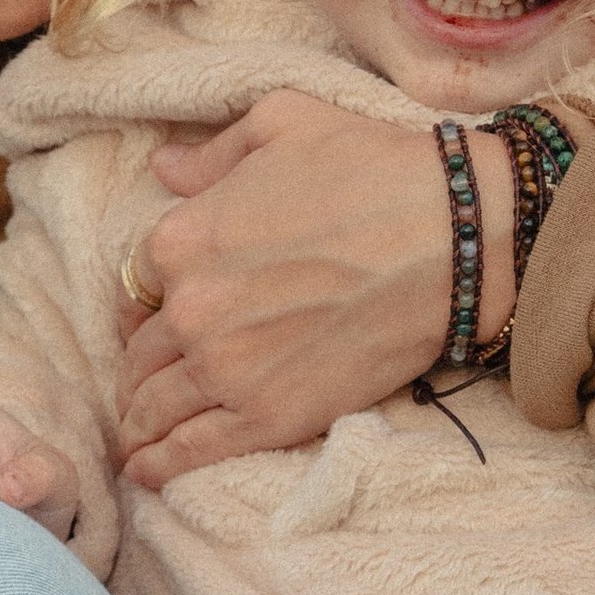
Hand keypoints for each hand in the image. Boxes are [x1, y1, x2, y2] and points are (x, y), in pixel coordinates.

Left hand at [115, 93, 506, 488]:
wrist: (454, 237)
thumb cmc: (374, 169)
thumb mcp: (283, 123)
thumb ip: (214, 153)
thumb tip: (164, 169)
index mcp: (184, 237)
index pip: (140, 282)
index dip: (149, 300)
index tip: (159, 315)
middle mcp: (191, 308)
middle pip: (141, 350)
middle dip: (140, 365)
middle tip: (148, 380)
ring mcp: (225, 369)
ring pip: (154, 406)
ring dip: (140, 421)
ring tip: (140, 434)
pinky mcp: (268, 417)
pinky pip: (190, 452)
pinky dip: (160, 465)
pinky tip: (147, 471)